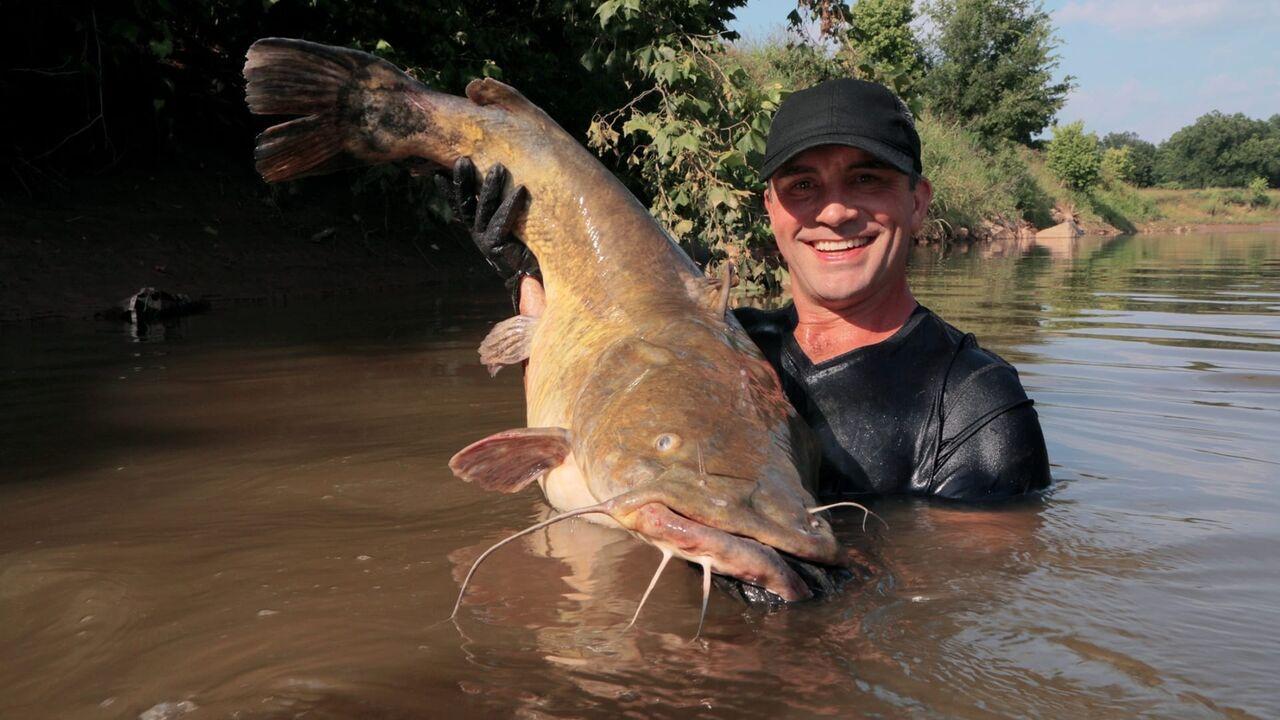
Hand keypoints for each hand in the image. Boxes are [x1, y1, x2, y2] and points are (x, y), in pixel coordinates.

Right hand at [437, 157, 538, 289]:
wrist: (533, 281)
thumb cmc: (529, 254)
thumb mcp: (516, 229)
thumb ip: (507, 214)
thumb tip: (510, 182)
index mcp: (480, 230)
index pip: (462, 207)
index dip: (449, 191)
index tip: (438, 174)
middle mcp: (480, 235)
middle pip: (466, 205)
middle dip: (463, 182)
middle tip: (463, 159)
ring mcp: (487, 242)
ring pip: (484, 210)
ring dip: (489, 188)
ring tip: (497, 167)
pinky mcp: (498, 248)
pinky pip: (502, 222)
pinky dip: (510, 205)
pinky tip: (520, 189)